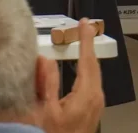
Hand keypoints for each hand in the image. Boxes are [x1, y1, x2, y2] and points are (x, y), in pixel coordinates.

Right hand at [36, 18, 104, 132]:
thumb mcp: (42, 111)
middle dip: (87, 46)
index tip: (86, 24)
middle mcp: (95, 100)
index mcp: (87, 95)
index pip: (88, 60)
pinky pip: (89, 85)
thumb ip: (45, 82)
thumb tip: (44, 58)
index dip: (86, 40)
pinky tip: (77, 70)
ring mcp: (94, 108)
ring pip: (92, 76)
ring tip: (80, 44)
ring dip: (85, 59)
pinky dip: (83, 72)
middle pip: (93, 66)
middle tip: (84, 29)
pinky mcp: (88, 113)